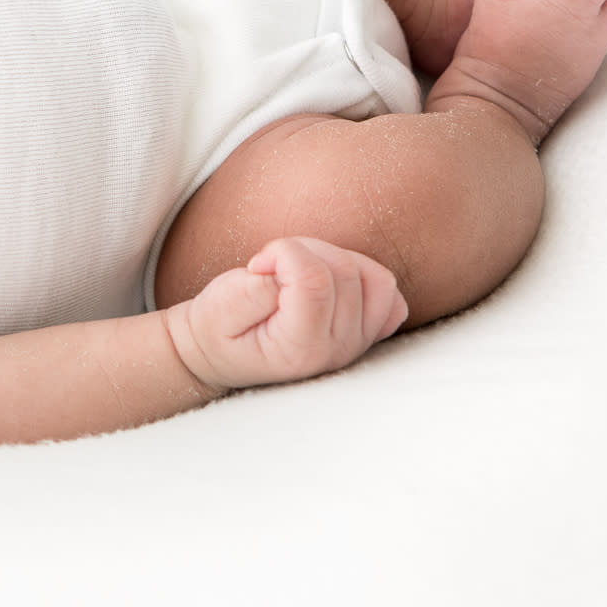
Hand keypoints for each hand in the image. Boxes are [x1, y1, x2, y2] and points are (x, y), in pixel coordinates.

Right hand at [167, 236, 408, 391]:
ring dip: (333, 258)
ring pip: (373, 276)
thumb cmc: (217, 328)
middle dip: (304, 251)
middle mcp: (337, 350)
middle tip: (271, 266)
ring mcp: (357, 343)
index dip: (283, 253)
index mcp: (299, 350)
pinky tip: (329, 282)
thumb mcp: (218, 309)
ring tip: (298, 270)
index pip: (314, 279)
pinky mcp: (366, 331)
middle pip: (344, 271)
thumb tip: (290, 266)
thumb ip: (253, 289)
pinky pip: (388, 294)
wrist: (221, 355)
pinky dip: (365, 277)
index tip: (257, 264)